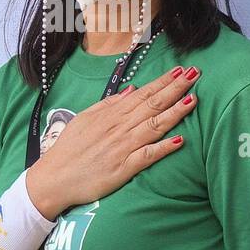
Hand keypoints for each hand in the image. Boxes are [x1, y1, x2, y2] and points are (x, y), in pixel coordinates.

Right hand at [25, 65, 201, 219]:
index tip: (181, 70)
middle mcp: (119, 128)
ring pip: (154, 126)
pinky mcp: (123, 169)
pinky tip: (180, 140)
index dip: (164, 82)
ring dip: (175, 113)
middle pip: (152, 105)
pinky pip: (147, 156)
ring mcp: (122, 148)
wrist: (53, 179)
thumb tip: (132, 89)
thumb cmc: (69, 149)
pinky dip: (163, 148)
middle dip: (175, 89)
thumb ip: (109, 104)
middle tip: (196, 75)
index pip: (143, 94)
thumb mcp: (85, 118)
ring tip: (193, 100)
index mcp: (111, 115)